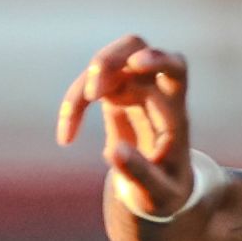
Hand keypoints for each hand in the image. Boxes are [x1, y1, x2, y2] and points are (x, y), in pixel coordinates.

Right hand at [58, 35, 195, 220]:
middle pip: (136, 47)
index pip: (175, 69)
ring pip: (107, 63)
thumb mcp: (157, 193)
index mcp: (175, 111)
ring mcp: (132, 87)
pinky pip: (89, 86)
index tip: (137, 64)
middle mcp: (155, 90)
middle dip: (111, 58)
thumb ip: (140, 173)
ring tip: (70, 122)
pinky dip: (74, 105)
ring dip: (86, 82)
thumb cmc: (164, 192)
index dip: (158, 59)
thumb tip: (113, 152)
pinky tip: (66, 136)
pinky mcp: (114, 94)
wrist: (156, 189)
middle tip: (93, 88)